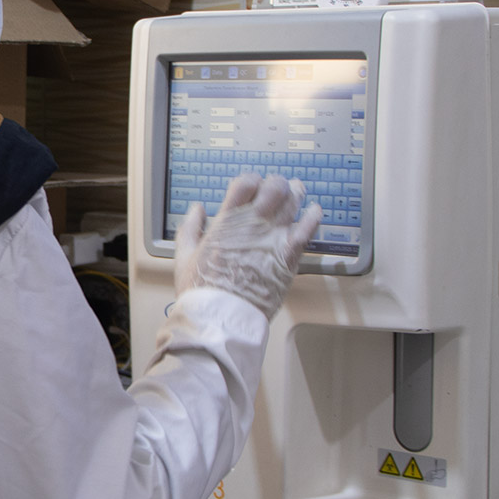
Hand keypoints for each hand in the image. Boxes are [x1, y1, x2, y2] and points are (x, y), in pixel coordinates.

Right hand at [173, 173, 322, 320]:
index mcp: (226, 222)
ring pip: (292, 204)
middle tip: (278, 188)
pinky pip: (307, 230)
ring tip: (297, 191)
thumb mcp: (184, 257)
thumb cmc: (202, 292)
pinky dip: (313, 217)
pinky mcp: (288, 257)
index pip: (245, 183)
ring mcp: (272, 240)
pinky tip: (314, 210)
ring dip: (296, 194)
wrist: (222, 318)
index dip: (251, 179)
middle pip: (273, 189)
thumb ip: (189, 229)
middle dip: (277, 184)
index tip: (253, 185)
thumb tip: (197, 210)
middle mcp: (252, 226)